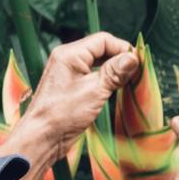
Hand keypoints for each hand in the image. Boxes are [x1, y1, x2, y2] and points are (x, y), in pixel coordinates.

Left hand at [18, 32, 138, 163]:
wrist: (41, 138)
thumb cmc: (62, 115)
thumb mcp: (94, 92)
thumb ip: (114, 73)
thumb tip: (133, 58)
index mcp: (69, 54)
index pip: (103, 40)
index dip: (122, 49)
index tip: (137, 63)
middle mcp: (66, 59)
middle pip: (100, 50)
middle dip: (118, 60)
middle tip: (135, 74)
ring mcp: (66, 73)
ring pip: (96, 64)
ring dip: (112, 72)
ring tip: (126, 83)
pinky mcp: (69, 87)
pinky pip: (90, 76)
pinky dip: (103, 81)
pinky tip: (113, 90)